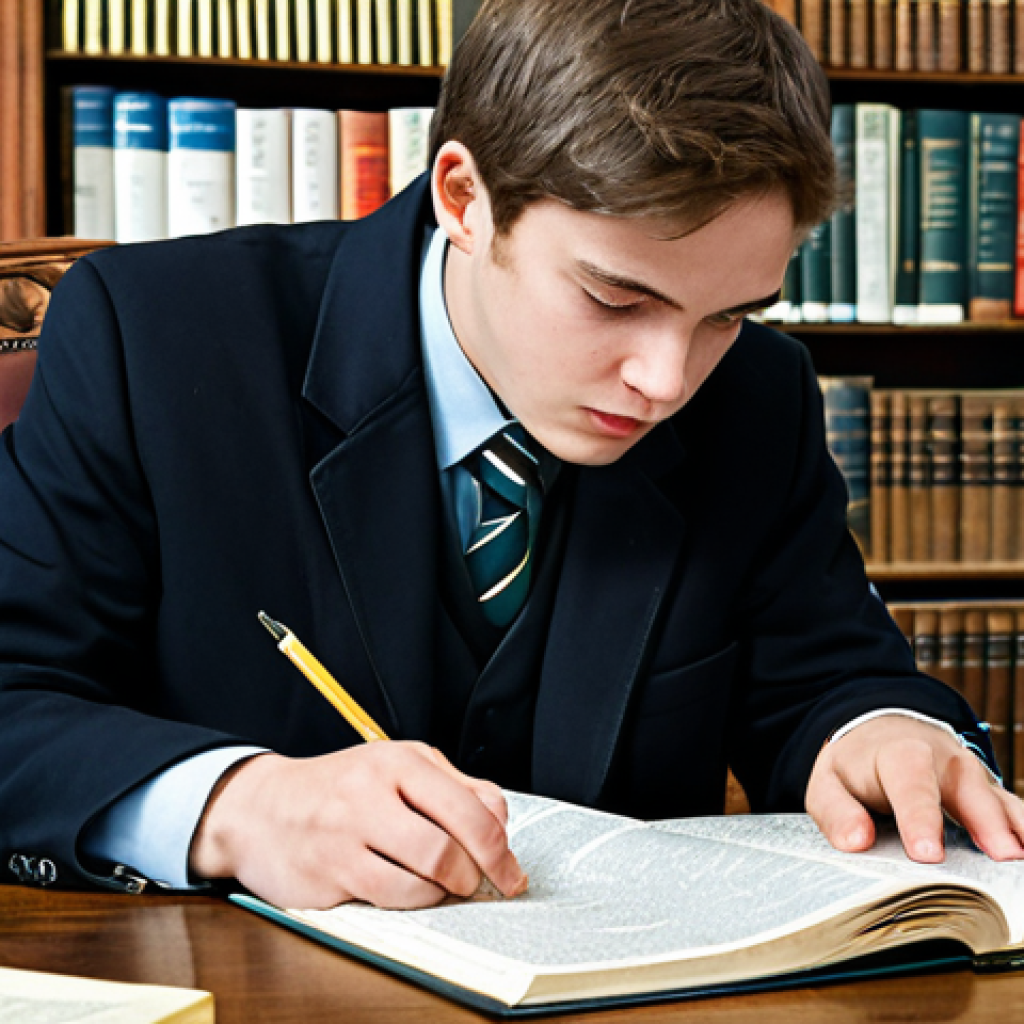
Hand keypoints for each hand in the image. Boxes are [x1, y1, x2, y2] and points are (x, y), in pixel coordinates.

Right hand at [189, 741, 527, 909]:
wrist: (262, 808)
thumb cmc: (343, 788)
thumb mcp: (401, 767)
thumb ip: (456, 787)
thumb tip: (501, 821)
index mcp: (398, 760)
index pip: (470, 807)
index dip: (500, 849)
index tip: (512, 872)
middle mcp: (370, 791)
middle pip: (448, 848)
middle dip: (475, 876)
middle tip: (477, 883)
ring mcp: (344, 833)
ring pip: (421, 879)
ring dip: (444, 892)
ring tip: (442, 885)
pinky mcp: (325, 872)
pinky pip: (389, 899)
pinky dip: (412, 902)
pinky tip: (409, 890)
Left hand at [806, 715, 1023, 862]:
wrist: (882, 731)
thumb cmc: (856, 766)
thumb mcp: (829, 783)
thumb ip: (837, 812)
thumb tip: (855, 841)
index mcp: (900, 756)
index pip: (911, 786)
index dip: (920, 819)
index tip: (926, 853)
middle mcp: (944, 761)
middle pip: (969, 790)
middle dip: (986, 823)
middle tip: (1003, 857)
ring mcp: (973, 776)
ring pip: (999, 800)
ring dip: (1016, 828)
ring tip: (1023, 861)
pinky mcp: (990, 793)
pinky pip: (1013, 811)